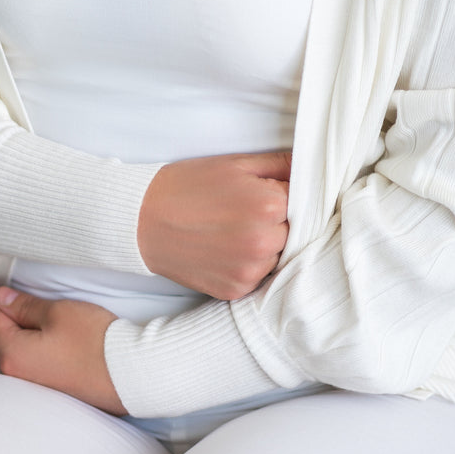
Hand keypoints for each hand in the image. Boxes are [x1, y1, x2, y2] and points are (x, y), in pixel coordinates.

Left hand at [0, 285, 126, 415]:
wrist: (129, 375)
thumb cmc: (94, 341)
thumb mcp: (57, 313)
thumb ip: (25, 306)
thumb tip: (1, 299)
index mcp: (14, 352)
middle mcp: (19, 371)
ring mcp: (35, 381)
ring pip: (6, 353)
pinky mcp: (51, 385)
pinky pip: (22, 362)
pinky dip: (13, 348)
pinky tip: (16, 345)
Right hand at [137, 150, 291, 299]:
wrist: (140, 221)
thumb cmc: (187, 187)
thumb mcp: (234, 164)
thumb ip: (280, 164)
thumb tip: (314, 168)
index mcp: (270, 204)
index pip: (304, 202)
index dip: (284, 196)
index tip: (264, 195)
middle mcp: (264, 241)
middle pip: (294, 232)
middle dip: (278, 223)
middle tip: (243, 214)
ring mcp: (250, 269)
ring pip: (278, 257)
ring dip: (265, 247)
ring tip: (233, 233)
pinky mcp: (235, 289)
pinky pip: (257, 277)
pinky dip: (247, 266)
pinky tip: (225, 250)